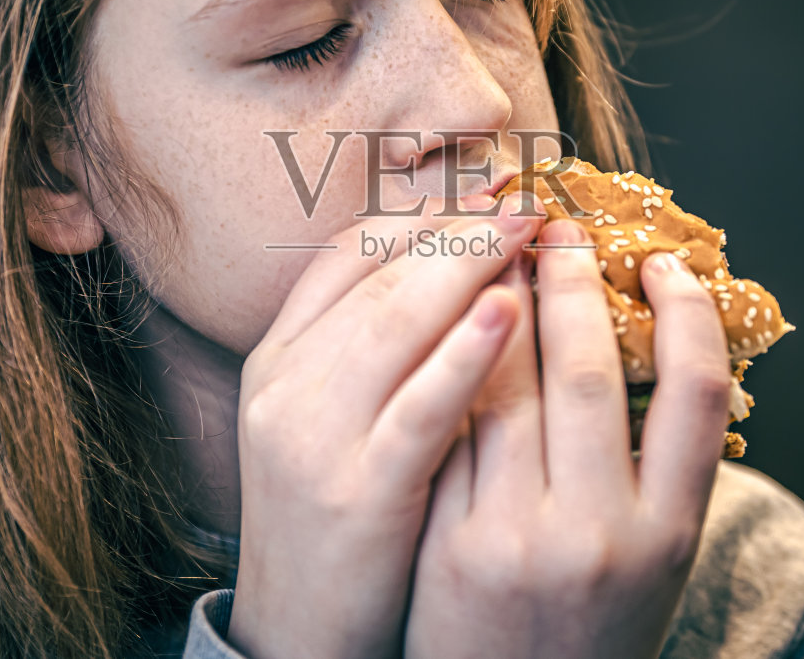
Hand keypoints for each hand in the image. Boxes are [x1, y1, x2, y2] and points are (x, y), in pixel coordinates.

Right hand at [228, 193, 541, 658]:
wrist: (297, 630)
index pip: (347, 254)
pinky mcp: (358, 491)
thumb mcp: (325, 419)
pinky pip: (418, 407)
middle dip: (458, 229)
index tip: (482, 188)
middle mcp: (285, 385)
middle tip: (523, 199)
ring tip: (527, 232)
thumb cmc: (332, 517)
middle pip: (380, 276)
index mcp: (276, 358)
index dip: (419, 212)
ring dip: (469, 266)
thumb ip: (366, 348)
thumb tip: (450, 272)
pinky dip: (463, 354)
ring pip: (397, 324)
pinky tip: (507, 314)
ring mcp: (315, 436)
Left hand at [403, 217, 733, 658]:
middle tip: (560, 228)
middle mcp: (600, 533)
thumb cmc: (593, 625)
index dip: (686, 311)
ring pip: (508, 387)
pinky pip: (450, 428)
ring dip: (502, 302)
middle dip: (573, 282)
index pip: (697, 391)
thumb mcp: (654, 559)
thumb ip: (659, 467)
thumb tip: (655, 341)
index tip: (662, 262)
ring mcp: (518, 539)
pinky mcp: (448, 544)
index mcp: (670, 532)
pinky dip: (452, 362)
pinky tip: (451, 317)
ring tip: (500, 251)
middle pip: (590, 371)